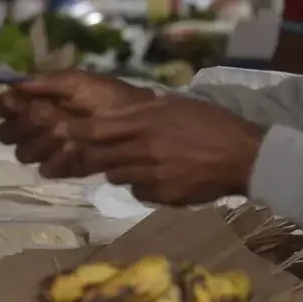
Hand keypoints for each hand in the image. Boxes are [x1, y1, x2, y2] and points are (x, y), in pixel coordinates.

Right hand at [0, 70, 154, 168]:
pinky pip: (47, 170)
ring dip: (40, 144)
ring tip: (63, 134)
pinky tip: (74, 151)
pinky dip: (57, 161)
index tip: (18, 105)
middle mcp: (36, 126)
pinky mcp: (65, 167)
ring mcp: (49, 149)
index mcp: (36, 101)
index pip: (3, 107)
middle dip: (21, 127)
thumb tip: (15, 84)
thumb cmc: (107, 95)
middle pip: (7, 134)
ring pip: (24, 153)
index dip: (6, 107)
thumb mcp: (78, 81)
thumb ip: (47, 82)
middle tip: (44, 119)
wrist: (137, 119)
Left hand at [62, 95, 265, 204]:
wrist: (242, 156)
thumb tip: (120, 111)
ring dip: (118, 169)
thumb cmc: (212, 123)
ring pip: (116, 176)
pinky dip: (142, 185)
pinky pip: (139, 192)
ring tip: (135, 161)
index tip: (60, 130)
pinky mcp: (163, 196)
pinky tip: (158, 176)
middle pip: (99, 157)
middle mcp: (142, 150)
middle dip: (88, 155)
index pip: (96, 129)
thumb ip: (145, 109)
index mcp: (145, 123)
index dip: (74, 132)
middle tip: (83, 153)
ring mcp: (151, 176)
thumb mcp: (176, 105)